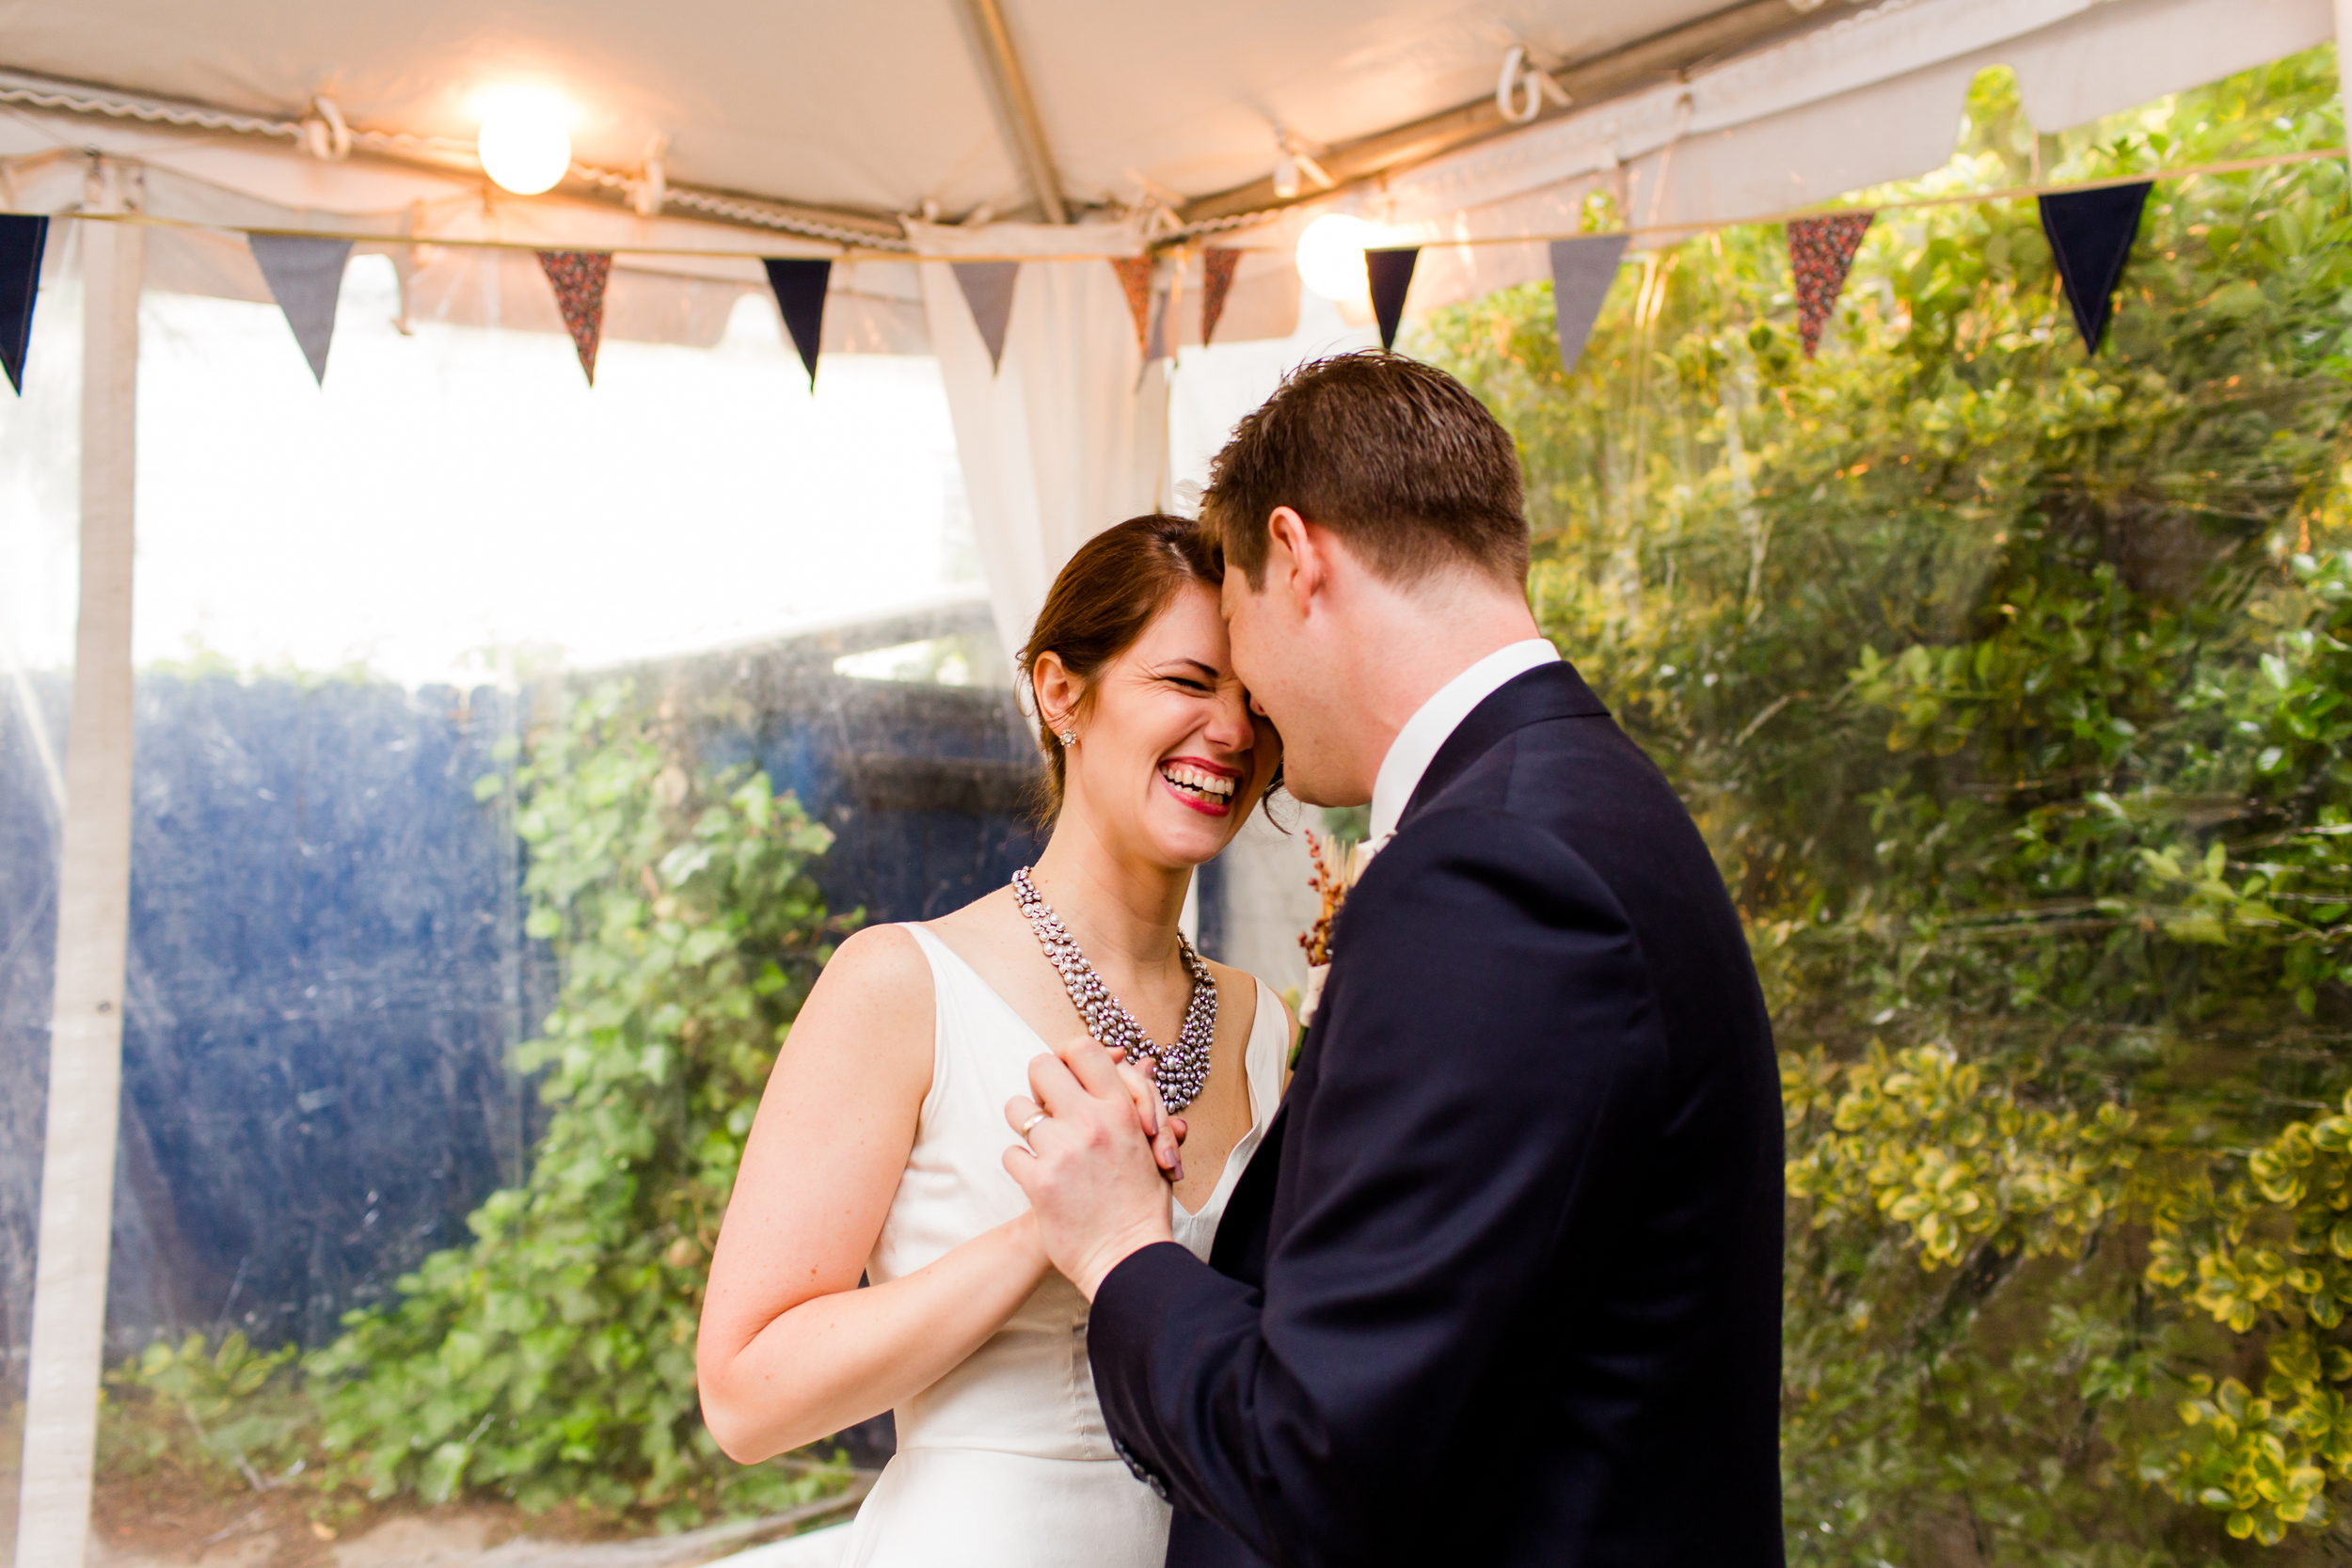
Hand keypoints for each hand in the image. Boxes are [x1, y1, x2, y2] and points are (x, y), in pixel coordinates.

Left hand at [1004, 1033, 1176, 1298]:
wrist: (1129, 1258)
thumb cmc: (1143, 1205)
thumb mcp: (1151, 1145)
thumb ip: (1138, 1102)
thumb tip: (1138, 1061)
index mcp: (1120, 1109)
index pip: (1082, 1048)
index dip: (1068, 1057)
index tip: (1069, 1076)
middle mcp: (1090, 1121)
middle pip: (1040, 1066)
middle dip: (1040, 1084)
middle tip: (1049, 1107)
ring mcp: (1062, 1150)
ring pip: (1016, 1109)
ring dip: (1025, 1124)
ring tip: (1042, 1145)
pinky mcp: (1039, 1181)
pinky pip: (1010, 1154)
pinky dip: (1021, 1165)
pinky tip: (1040, 1177)